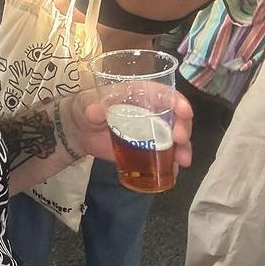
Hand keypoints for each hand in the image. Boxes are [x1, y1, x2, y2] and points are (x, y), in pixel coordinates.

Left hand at [62, 87, 192, 169]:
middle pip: (175, 116)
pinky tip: (174, 172)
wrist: (79, 131)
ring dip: (183, 149)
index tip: (185, 112)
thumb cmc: (85, 108)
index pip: (163, 93)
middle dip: (183, 127)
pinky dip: (172, 164)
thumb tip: (96, 112)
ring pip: (175, 138)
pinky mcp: (147, 149)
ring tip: (182, 161)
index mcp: (139, 94)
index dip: (177, 100)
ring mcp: (151, 131)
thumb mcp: (87, 104)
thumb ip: (92, 107)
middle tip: (180, 140)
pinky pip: (165, 156)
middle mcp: (150, 111)